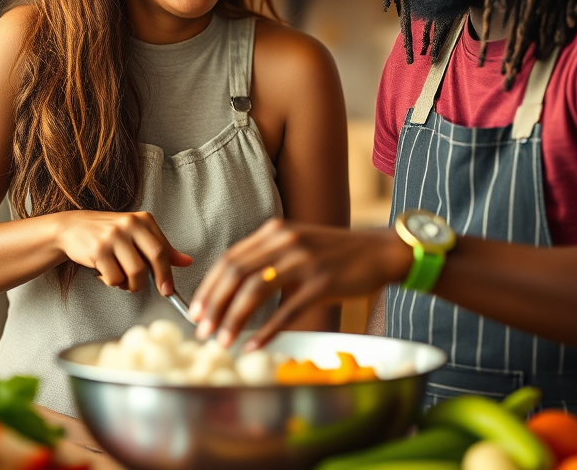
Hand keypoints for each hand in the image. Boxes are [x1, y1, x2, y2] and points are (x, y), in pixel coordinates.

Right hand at [56, 209, 192, 293]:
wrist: (72, 228)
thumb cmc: (109, 234)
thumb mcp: (137, 235)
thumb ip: (161, 248)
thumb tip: (187, 261)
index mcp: (143, 220)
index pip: (162, 250)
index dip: (168, 272)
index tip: (169, 288)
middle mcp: (130, 224)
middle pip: (152, 260)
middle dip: (158, 281)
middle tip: (161, 291)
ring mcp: (113, 237)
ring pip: (134, 273)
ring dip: (131, 284)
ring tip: (122, 278)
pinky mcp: (98, 250)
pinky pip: (114, 278)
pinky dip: (112, 282)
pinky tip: (104, 272)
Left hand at [189, 219, 411, 349]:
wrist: (379, 252)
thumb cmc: (336, 254)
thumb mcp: (299, 245)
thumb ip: (269, 258)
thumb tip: (234, 288)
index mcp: (276, 231)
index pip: (229, 259)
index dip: (209, 287)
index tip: (196, 311)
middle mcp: (286, 241)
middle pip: (236, 274)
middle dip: (214, 305)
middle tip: (202, 330)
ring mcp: (304, 261)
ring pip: (256, 291)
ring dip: (234, 319)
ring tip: (222, 341)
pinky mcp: (322, 283)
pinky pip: (286, 310)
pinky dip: (266, 331)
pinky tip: (254, 346)